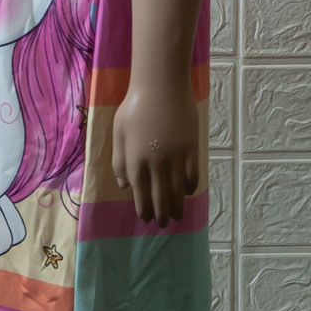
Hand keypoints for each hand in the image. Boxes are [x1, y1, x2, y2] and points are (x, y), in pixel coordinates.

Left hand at [111, 76, 199, 227]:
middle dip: (161, 216)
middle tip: (163, 223)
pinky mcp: (191, 150)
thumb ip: (119, 161)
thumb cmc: (135, 107)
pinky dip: (189, 188)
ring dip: (177, 208)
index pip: (141, 196)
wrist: (161, 86)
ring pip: (178, 193)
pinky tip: (187, 191)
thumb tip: (125, 185)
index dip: (144, 211)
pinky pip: (192, 177)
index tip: (146, 217)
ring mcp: (175, 159)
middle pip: (160, 200)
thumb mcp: (119, 132)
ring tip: (177, 215)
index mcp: (135, 162)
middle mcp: (155, 165)